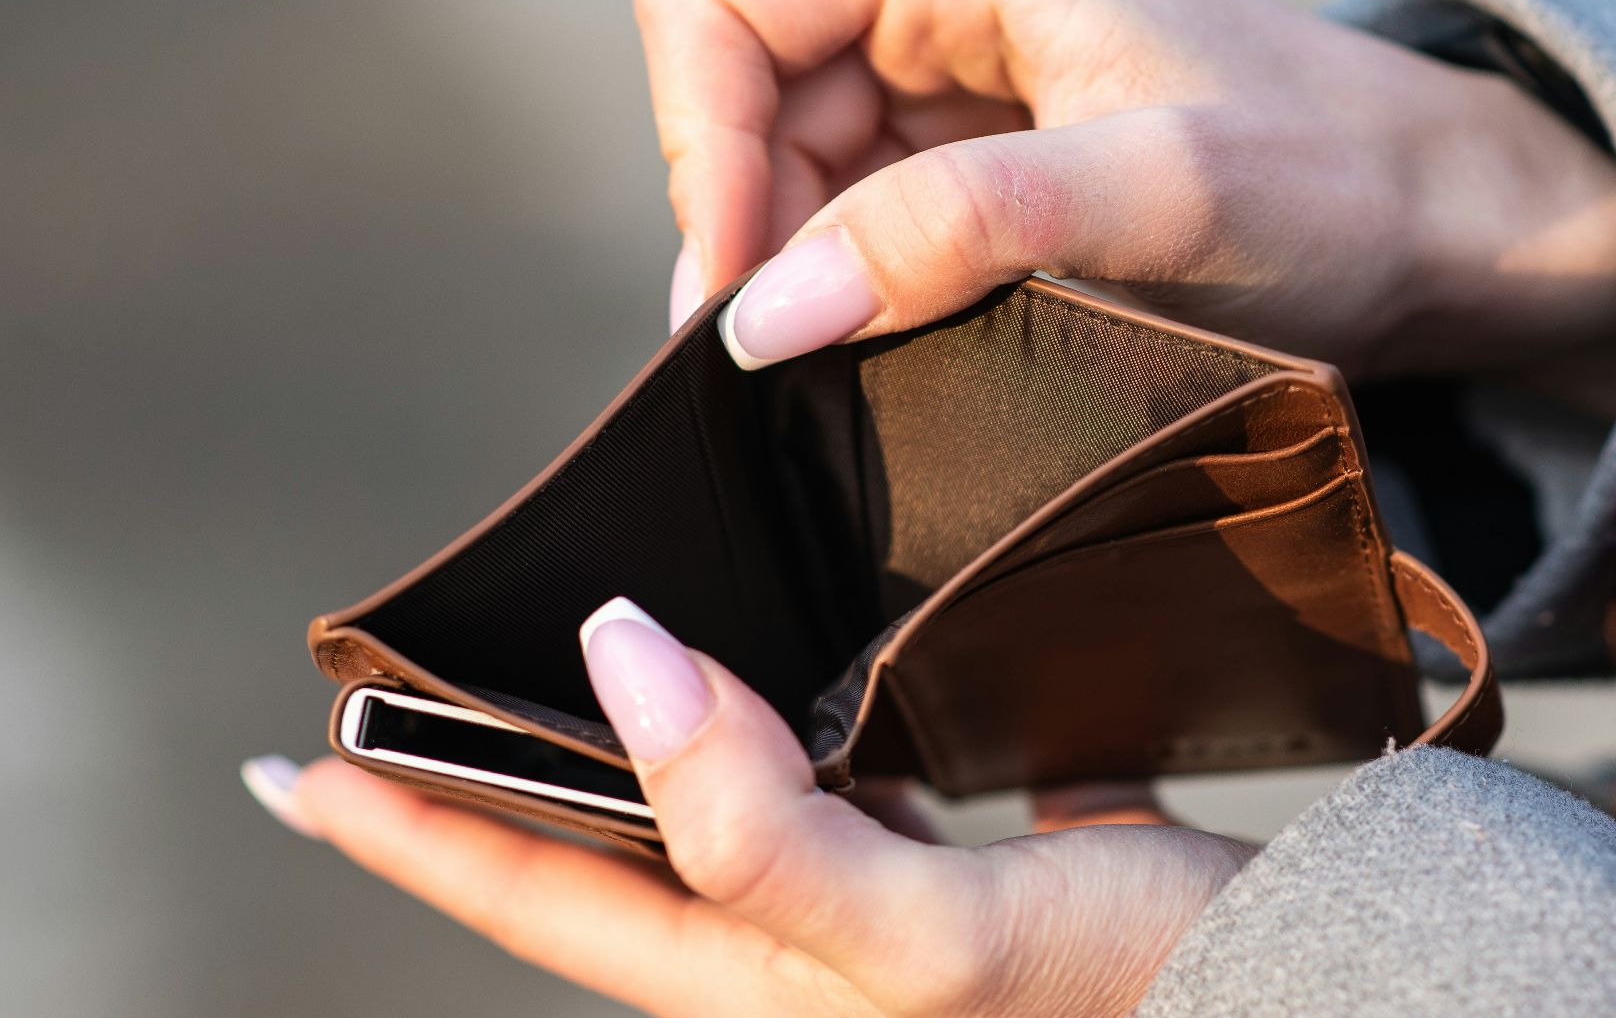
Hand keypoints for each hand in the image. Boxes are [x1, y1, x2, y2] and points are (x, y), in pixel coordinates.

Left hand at [262, 599, 1255, 1015]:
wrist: (1288, 989)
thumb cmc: (1118, 988)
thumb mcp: (926, 938)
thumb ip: (757, 827)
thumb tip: (622, 662)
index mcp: (750, 978)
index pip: (533, 898)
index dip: (406, 831)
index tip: (295, 760)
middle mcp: (789, 949)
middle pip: (603, 854)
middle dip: (495, 780)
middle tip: (410, 693)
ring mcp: (867, 909)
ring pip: (706, 813)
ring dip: (626, 749)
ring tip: (568, 671)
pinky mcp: (948, 864)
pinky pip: (829, 783)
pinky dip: (783, 724)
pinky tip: (799, 667)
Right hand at [643, 0, 1615, 376]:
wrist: (1446, 232)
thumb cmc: (1339, 180)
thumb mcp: (1156, 194)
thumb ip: (957, 230)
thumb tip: (768, 310)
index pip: (718, 2)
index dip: (703, 142)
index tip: (750, 288)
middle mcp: (943, 7)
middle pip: (741, 97)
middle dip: (747, 229)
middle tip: (792, 359)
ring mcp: (960, 94)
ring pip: (790, 174)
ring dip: (801, 274)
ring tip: (860, 364)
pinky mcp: (988, 174)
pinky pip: (862, 225)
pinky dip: (857, 295)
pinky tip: (901, 355)